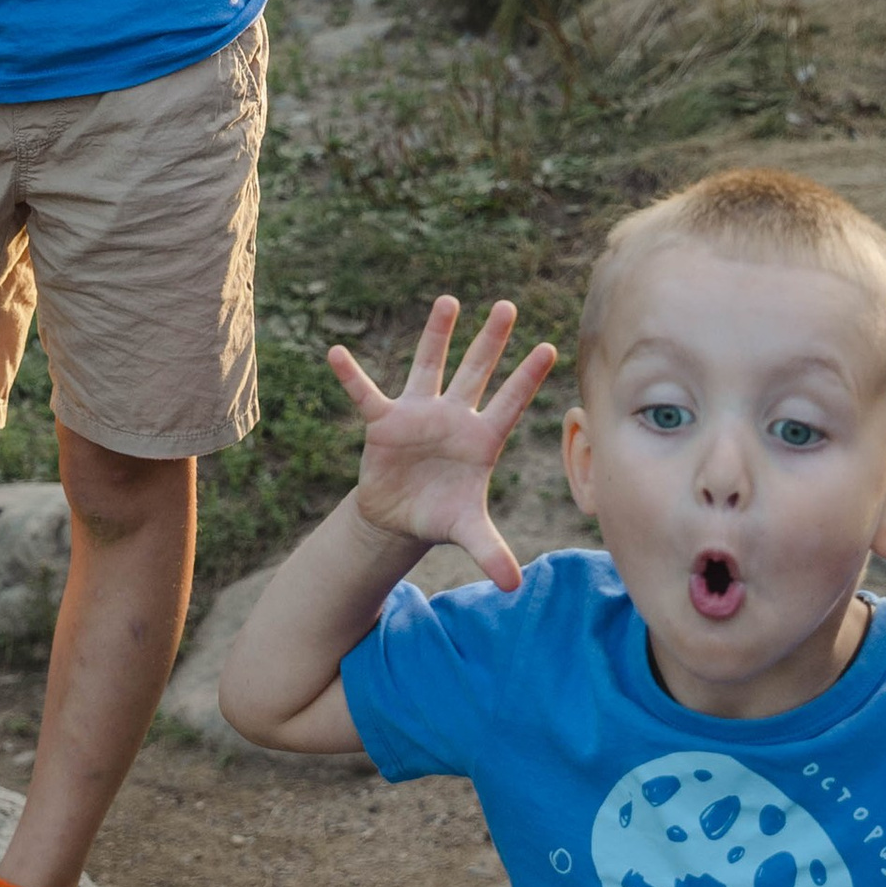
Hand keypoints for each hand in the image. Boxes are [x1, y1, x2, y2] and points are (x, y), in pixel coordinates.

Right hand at [328, 296, 557, 592]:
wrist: (401, 517)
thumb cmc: (441, 516)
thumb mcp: (467, 531)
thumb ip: (490, 551)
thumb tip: (513, 585)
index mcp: (482, 440)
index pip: (510, 404)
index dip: (527, 378)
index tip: (550, 348)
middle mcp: (454, 417)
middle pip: (476, 372)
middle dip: (491, 341)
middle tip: (508, 306)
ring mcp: (420, 414)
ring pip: (430, 366)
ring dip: (437, 334)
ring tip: (449, 301)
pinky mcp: (385, 421)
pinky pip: (366, 393)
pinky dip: (351, 375)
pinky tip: (336, 353)